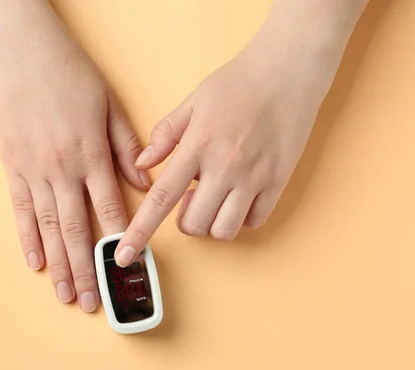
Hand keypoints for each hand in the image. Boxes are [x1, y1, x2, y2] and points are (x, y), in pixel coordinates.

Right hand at [0, 0, 148, 310]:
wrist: (24, 54)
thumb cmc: (71, 77)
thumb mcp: (109, 106)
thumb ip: (126, 147)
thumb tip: (143, 181)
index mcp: (91, 155)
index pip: (109, 209)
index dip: (119, 242)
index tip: (126, 270)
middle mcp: (63, 169)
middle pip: (76, 230)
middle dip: (87, 269)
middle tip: (93, 301)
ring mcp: (34, 171)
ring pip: (48, 228)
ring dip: (59, 264)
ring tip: (66, 294)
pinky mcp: (12, 167)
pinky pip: (20, 210)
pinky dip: (27, 239)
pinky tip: (36, 263)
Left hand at [114, 0, 368, 265]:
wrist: (289, 70)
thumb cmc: (237, 83)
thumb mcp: (193, 101)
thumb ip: (165, 135)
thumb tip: (142, 165)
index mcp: (197, 145)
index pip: (161, 198)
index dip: (140, 230)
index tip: (125, 254)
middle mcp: (225, 166)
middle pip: (193, 224)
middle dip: (185, 220)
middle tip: (191, 196)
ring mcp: (254, 176)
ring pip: (224, 230)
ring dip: (213, 222)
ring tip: (216, 197)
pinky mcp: (279, 181)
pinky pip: (254, 221)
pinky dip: (242, 217)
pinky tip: (240, 195)